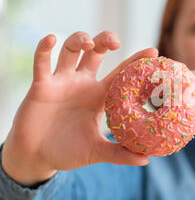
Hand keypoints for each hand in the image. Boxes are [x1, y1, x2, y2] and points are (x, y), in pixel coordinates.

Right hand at [2, 31, 157, 185]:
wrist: (37, 157)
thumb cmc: (68, 152)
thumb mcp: (97, 152)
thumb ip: (119, 154)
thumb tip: (146, 160)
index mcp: (100, 96)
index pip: (121, 73)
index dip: (136, 61)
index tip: (153, 50)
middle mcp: (83, 84)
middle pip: (96, 52)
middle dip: (105, 40)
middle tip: (115, 42)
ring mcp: (62, 82)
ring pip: (71, 50)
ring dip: (79, 39)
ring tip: (87, 44)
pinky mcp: (41, 85)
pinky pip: (41, 62)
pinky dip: (44, 49)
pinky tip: (51, 39)